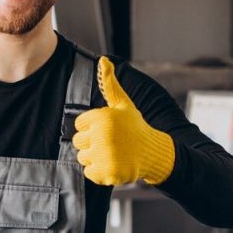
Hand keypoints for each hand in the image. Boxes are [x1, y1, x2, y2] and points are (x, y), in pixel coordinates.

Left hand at [72, 56, 174, 185]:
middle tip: (111, 142)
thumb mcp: (123, 104)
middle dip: (92, 143)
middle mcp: (102, 135)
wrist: (154, 152)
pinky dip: (99, 172)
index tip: (107, 129)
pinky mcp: (106, 173)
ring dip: (95, 158)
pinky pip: (88, 173)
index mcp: (102, 117)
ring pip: (82, 158)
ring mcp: (104, 155)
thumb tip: (103, 59)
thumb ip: (109, 84)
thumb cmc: (135, 127)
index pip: (79, 125)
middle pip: (78, 142)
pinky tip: (113, 164)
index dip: (91, 127)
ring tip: (113, 153)